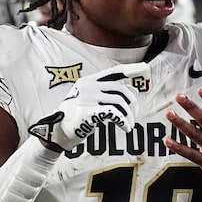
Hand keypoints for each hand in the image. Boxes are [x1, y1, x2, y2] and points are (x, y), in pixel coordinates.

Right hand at [28, 63, 146, 150]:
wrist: (57, 133)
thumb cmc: (76, 118)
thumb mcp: (92, 102)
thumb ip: (109, 94)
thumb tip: (134, 90)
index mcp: (88, 81)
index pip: (113, 72)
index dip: (130, 69)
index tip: (145, 67)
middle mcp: (87, 86)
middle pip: (120, 89)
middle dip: (132, 102)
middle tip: (134, 114)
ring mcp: (87, 98)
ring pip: (119, 102)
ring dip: (129, 115)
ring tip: (129, 124)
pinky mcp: (88, 111)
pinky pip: (114, 113)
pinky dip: (124, 121)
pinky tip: (126, 128)